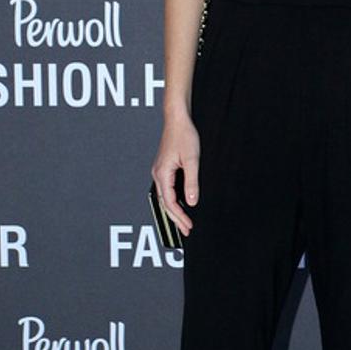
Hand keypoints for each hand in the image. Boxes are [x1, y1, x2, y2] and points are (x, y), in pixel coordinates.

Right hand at [151, 115, 200, 235]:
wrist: (177, 119)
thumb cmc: (184, 136)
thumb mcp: (192, 160)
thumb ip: (191, 182)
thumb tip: (191, 201)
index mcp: (162, 173)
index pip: (169, 202)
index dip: (179, 216)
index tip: (189, 225)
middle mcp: (158, 174)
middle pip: (165, 203)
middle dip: (176, 218)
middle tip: (187, 230)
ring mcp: (159, 171)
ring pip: (164, 198)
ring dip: (174, 211)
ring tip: (183, 222)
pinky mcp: (164, 168)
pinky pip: (166, 190)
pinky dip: (173, 200)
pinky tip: (181, 205)